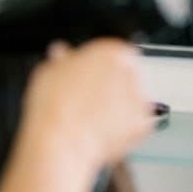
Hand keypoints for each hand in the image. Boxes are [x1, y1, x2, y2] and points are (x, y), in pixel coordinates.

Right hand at [20, 39, 150, 167]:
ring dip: (116, 108)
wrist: (62, 139)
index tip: (87, 75)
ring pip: (129, 101)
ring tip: (90, 119)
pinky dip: (121, 130)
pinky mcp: (142, 125)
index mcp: (109, 51)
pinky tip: (100, 131)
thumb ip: (62, 59)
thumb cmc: (55, 105)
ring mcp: (137, 98)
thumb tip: (61, 55)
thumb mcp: (49, 70)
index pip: (112, 53)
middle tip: (87, 99)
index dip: (98, 67)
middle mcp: (128, 71)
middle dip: (109, 87)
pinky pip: (133, 126)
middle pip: (123, 76)